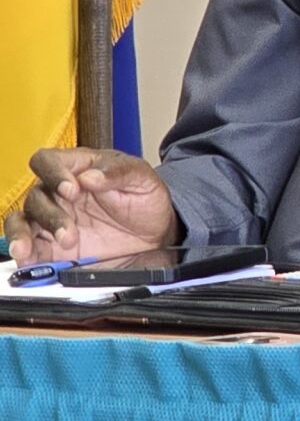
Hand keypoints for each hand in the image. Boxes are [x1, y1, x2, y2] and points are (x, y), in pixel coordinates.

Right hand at [5, 149, 177, 261]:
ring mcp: (53, 220)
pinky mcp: (52, 246)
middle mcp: (58, 193)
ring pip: (22, 222)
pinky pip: (29, 248)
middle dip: (50, 215)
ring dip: (24, 235)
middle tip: (70, 232)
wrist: (156, 230)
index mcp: (77, 168)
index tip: (71, 189)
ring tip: (32, 251)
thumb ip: (118, 172)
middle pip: (35, 197)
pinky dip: (25, 254)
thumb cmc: (144, 196)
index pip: (47, 161)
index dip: (53, 172)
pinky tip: (29, 259)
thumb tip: (90, 176)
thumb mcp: (141, 178)